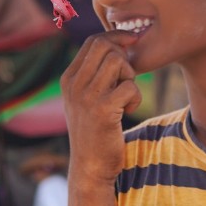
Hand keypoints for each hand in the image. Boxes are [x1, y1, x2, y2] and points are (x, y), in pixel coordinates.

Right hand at [60, 35, 139, 187]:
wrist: (90, 167)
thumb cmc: (94, 132)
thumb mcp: (85, 101)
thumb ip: (93, 75)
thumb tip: (117, 45)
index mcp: (68, 79)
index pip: (92, 41)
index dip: (116, 38)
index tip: (131, 46)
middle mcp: (74, 85)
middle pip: (105, 46)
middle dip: (124, 56)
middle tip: (128, 78)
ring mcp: (87, 97)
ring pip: (118, 62)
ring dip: (130, 76)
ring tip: (126, 96)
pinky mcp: (104, 110)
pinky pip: (130, 86)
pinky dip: (136, 97)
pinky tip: (128, 111)